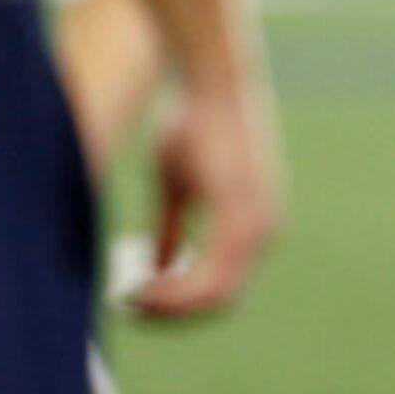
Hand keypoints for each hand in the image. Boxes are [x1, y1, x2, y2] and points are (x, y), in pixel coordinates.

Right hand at [128, 71, 282, 320]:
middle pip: (219, 303)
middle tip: (131, 311)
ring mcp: (256, 223)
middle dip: (172, 314)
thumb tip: (157, 266)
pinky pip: (208, 276)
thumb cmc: (191, 122)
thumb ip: (171, 229)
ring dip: (169, 307)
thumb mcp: (177, 186)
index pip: (221, 291)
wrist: (211, 78)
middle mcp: (263, 231)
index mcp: (251, 226)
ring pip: (214, 297)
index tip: (139, 304)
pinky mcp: (240, 213)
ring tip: (131, 301)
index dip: (180, 305)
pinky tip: (142, 288)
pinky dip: (174, 291)